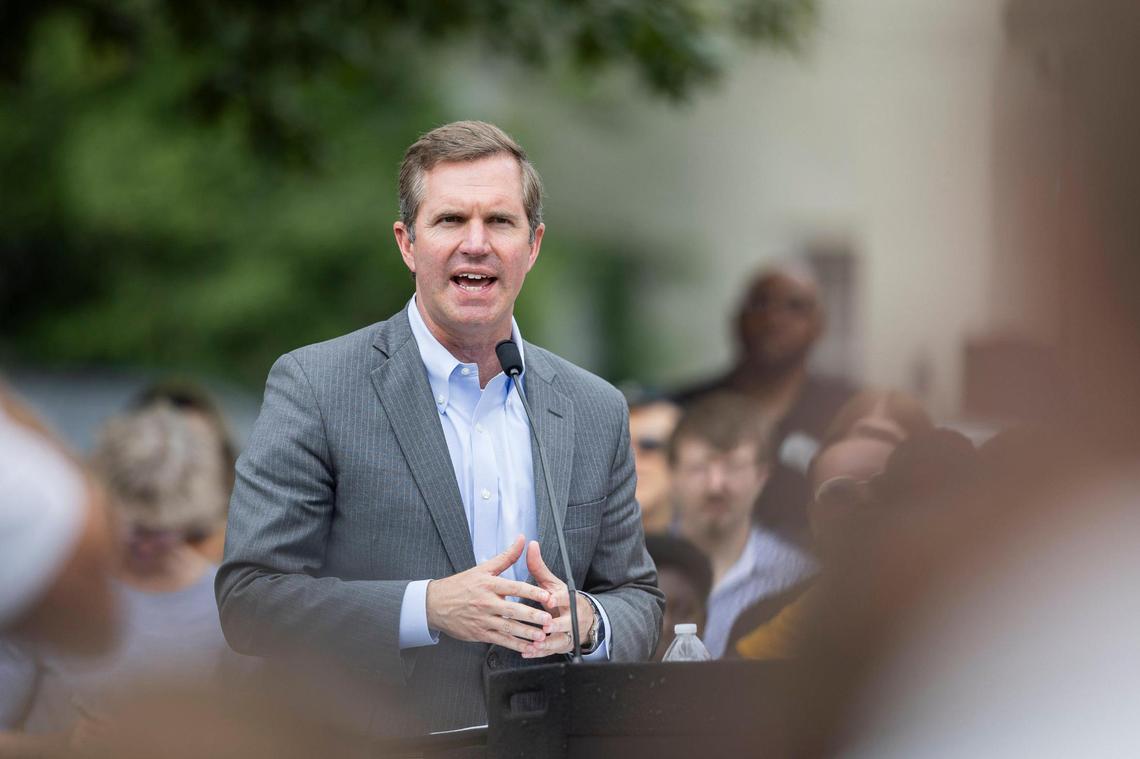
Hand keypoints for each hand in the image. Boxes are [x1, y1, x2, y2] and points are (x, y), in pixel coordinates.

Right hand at [425, 535, 554, 653]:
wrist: (434, 604)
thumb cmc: (460, 585)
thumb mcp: (482, 568)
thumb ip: (506, 556)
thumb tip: (522, 539)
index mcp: (489, 584)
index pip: (514, 587)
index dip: (532, 592)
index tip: (546, 596)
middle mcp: (486, 602)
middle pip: (513, 610)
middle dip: (532, 616)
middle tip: (549, 620)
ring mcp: (483, 619)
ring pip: (508, 628)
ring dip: (526, 634)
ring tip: (541, 637)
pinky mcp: (479, 633)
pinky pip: (500, 640)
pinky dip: (514, 645)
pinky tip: (527, 648)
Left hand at [521, 541, 594, 657]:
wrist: (582, 619)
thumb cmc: (560, 599)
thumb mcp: (552, 583)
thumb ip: (539, 566)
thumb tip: (531, 544)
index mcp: (567, 599)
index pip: (565, 598)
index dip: (557, 599)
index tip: (549, 600)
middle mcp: (570, 616)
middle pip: (565, 621)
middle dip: (555, 624)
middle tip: (544, 627)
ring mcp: (567, 632)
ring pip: (559, 639)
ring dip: (547, 642)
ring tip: (535, 644)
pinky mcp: (562, 644)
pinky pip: (551, 651)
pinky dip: (540, 653)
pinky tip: (528, 652)